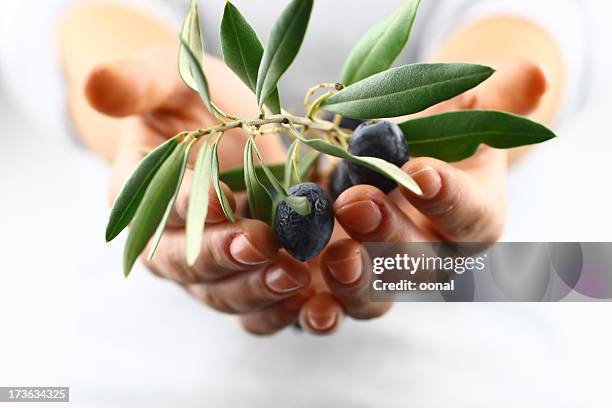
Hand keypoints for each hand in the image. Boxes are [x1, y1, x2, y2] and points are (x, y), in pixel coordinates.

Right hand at [88, 45, 314, 331]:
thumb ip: (138, 84)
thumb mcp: (166, 80)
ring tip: (294, 276)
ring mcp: (213, 264)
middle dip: (226, 259)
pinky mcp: (251, 272)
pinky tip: (311, 297)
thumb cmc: (189, 102)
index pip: (159, 210)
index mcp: (143, 201)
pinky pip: (258, 304)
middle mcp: (173, 243)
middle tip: (263, 245)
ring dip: (257, 290)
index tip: (220, 197)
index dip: (187, 207)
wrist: (220, 127)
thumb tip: (96, 83)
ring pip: (226, 294)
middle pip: (191, 267)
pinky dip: (281, 306)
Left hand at [297, 60, 547, 333]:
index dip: (448, 197)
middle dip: (390, 235)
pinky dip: (321, 308)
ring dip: (356, 281)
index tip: (422, 172)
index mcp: (473, 218)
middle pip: (421, 262)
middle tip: (356, 203)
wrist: (392, 171)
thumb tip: (533, 74)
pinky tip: (296, 294)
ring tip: (332, 257)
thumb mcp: (457, 115)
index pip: (470, 214)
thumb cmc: (430, 140)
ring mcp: (390, 280)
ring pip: (380, 296)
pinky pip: (338, 308)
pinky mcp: (349, 288)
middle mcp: (436, 259)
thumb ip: (488, 102)